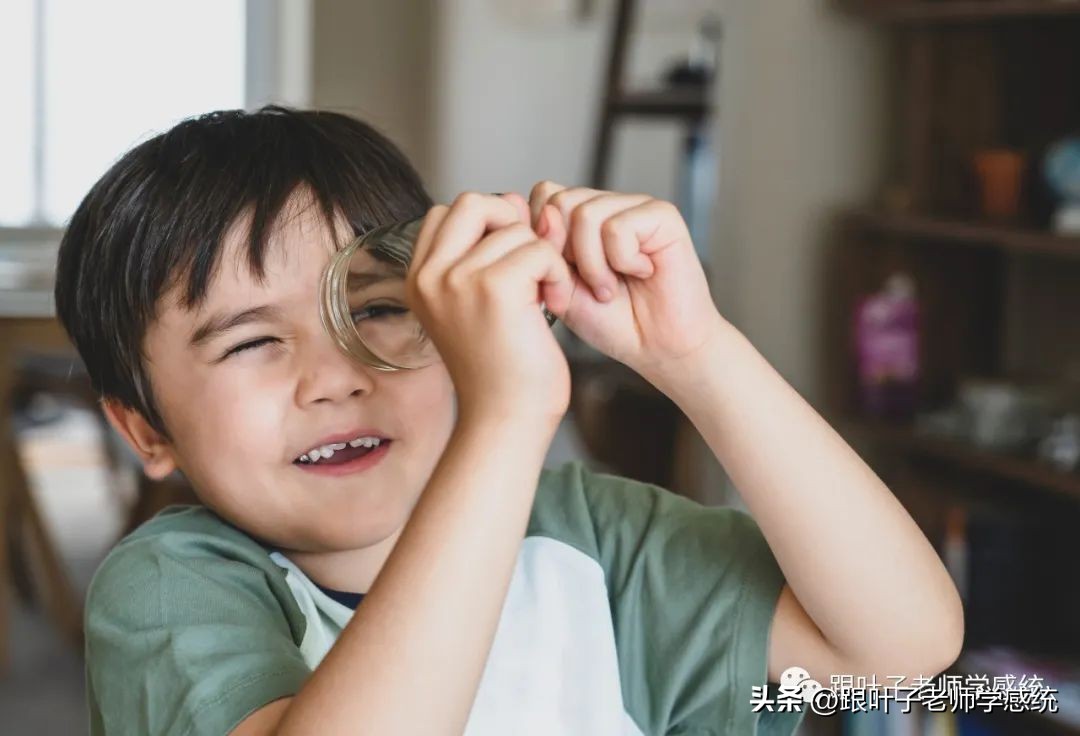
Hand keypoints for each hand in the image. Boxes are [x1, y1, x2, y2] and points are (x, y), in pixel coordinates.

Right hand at [407, 192, 574, 422]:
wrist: (506, 421)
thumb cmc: (503, 372)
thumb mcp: (483, 305)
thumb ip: (488, 253)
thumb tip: (517, 201)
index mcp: (419, 280)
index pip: (447, 214)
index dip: (488, 225)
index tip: (512, 264)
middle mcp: (429, 276)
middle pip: (473, 203)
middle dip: (512, 224)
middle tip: (531, 267)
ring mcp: (456, 280)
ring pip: (515, 228)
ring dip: (544, 257)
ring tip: (547, 299)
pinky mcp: (493, 288)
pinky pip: (539, 250)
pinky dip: (558, 273)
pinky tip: (556, 307)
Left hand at [521, 182, 725, 384]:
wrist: (658, 347)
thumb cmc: (614, 321)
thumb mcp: (561, 289)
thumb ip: (545, 251)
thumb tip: (546, 211)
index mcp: (580, 218)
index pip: (542, 195)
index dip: (542, 239)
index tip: (562, 276)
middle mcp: (608, 205)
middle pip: (560, 202)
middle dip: (566, 255)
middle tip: (591, 285)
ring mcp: (635, 207)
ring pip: (585, 215)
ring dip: (594, 265)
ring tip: (611, 288)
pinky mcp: (662, 215)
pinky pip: (618, 228)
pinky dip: (623, 261)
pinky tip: (642, 273)